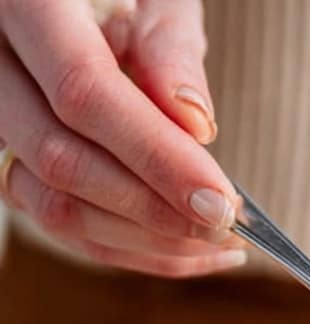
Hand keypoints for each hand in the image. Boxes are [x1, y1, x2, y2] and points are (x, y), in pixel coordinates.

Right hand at [0, 0, 244, 276]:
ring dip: (145, 241)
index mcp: (27, 4)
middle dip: (154, 209)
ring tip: (217, 243)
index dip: (156, 156)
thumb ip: (170, 49)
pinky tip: (189, 250)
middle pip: (61, 160)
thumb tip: (195, 124)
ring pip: (54, 205)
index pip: (84, 92)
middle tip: (226, 225)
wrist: (85, 6)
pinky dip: (130, 248)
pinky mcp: (15, 162)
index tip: (219, 200)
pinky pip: (61, 225)